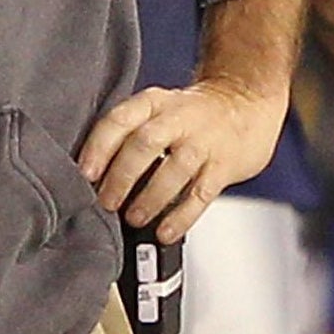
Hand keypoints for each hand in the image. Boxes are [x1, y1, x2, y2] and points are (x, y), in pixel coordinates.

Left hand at [79, 75, 285, 238]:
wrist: (248, 102)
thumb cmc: (194, 115)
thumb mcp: (159, 109)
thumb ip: (130, 135)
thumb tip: (93, 180)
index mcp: (154, 102)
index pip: (120, 120)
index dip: (99, 148)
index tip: (86, 174)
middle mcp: (179, 118)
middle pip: (145, 143)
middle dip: (122, 176)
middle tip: (107, 202)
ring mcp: (204, 141)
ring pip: (174, 169)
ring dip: (150, 197)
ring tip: (134, 218)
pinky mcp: (224, 165)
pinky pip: (201, 193)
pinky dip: (181, 216)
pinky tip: (165, 231)